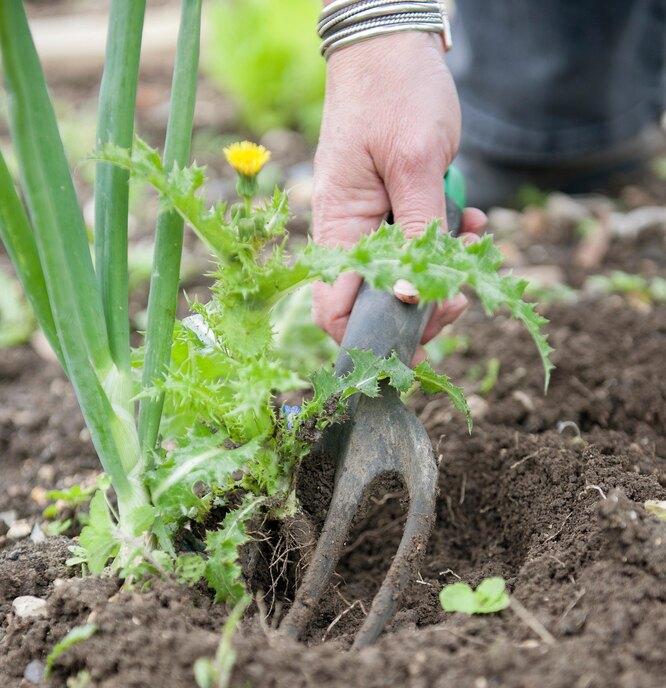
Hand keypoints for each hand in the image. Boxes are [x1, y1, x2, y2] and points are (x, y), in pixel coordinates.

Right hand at [312, 31, 485, 359]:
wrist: (393, 41)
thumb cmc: (395, 92)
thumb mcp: (415, 163)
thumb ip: (416, 233)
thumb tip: (412, 300)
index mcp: (338, 229)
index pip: (336, 311)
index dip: (374, 336)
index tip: (421, 334)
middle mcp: (350, 235)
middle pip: (376, 305)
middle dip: (423, 309)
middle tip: (461, 296)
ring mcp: (372, 224)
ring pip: (405, 278)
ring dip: (444, 273)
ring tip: (470, 241)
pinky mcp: (395, 211)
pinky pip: (419, 246)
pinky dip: (446, 242)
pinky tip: (468, 221)